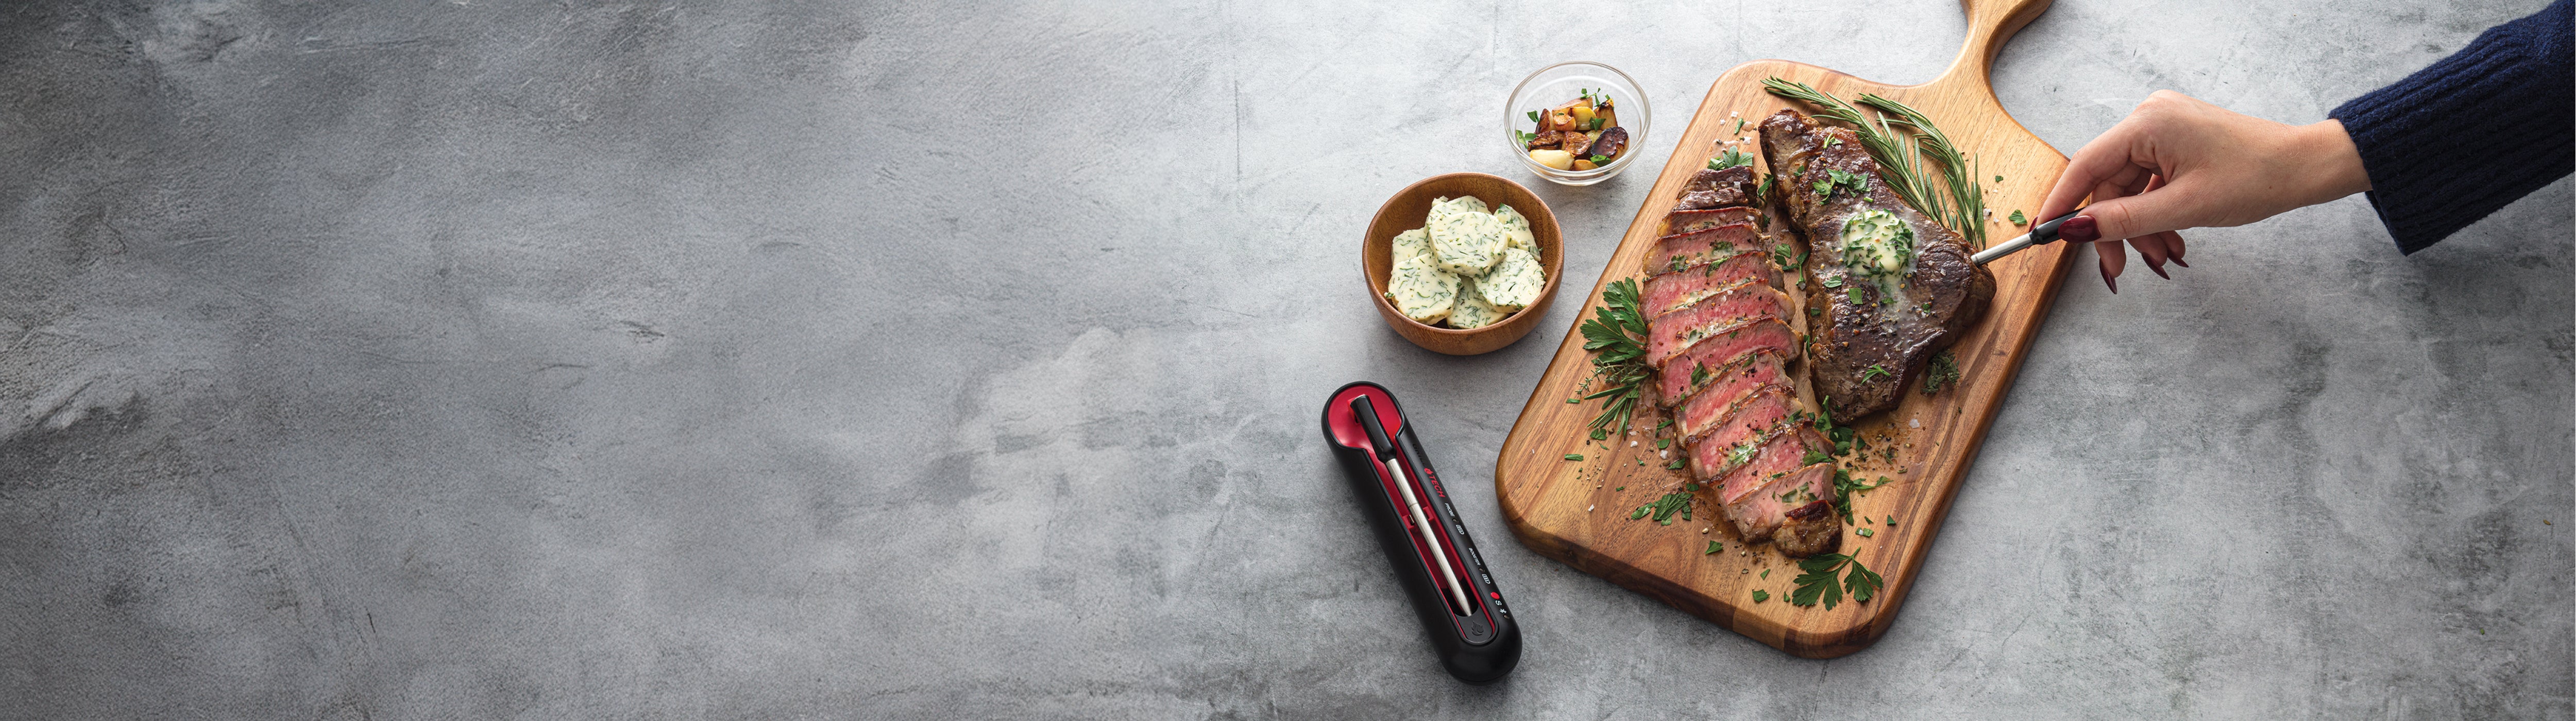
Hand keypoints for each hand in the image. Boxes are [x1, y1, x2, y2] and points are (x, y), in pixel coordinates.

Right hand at [2038, 90, 2370, 291]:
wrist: (2306, 168)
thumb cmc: (2257, 178)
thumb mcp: (2183, 207)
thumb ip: (2122, 219)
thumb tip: (2073, 231)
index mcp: (2148, 122)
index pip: (2086, 166)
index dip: (2062, 204)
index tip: (2042, 235)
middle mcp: (2150, 118)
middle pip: (2109, 183)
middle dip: (2115, 229)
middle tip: (2116, 269)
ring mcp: (2164, 129)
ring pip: (2130, 189)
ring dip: (2140, 228)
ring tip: (2164, 257)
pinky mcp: (2178, 143)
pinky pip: (2150, 184)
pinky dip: (2156, 215)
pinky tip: (2171, 241)